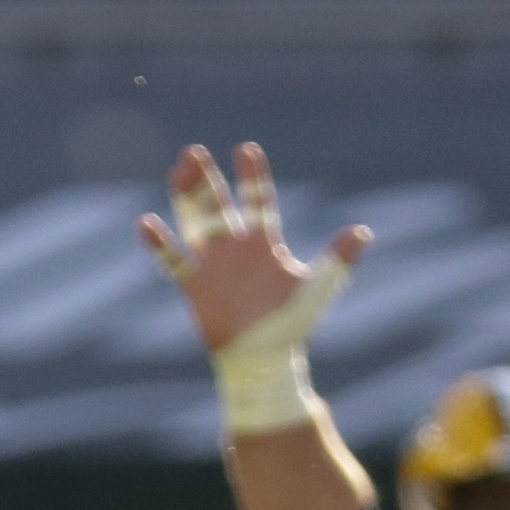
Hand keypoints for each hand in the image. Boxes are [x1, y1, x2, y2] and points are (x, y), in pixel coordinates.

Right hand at [142, 144, 365, 431]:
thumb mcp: (318, 288)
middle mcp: (236, 247)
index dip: (252, 177)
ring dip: (185, 200)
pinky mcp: (195, 286)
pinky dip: (161, 245)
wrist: (263, 359)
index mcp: (265, 243)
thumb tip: (363, 232)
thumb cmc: (292, 324)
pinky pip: (174, 261)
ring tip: (176, 172)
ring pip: (195, 223)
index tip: (245, 150)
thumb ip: (337, 259)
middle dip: (207, 180)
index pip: (258, 200)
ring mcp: (213, 264)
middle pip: (219, 204)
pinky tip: (146, 223)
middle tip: (194, 153)